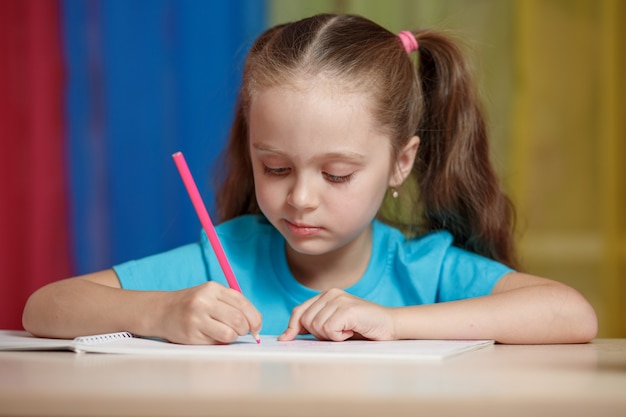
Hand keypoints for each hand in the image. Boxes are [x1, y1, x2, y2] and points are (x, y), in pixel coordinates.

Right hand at [157, 281, 261, 344]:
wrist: (162, 311)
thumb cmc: (193, 305)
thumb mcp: (211, 295)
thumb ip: (232, 304)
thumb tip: (256, 324)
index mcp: (213, 288)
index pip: (242, 303)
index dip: (255, 318)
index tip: (256, 327)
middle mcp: (204, 301)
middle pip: (238, 319)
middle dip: (245, 329)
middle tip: (241, 332)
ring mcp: (196, 318)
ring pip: (229, 334)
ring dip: (233, 337)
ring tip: (226, 333)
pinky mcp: (191, 334)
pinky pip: (216, 342)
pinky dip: (220, 342)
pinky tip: (212, 336)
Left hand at [278, 288, 395, 341]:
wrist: (390, 325)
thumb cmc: (362, 327)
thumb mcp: (334, 324)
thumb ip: (314, 324)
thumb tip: (288, 335)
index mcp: (326, 295)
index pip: (299, 311)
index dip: (292, 327)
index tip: (285, 340)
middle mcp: (331, 294)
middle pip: (306, 321)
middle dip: (319, 334)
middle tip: (339, 333)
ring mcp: (339, 300)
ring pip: (317, 327)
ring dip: (331, 336)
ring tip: (347, 330)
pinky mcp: (347, 309)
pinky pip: (329, 330)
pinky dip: (339, 337)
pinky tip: (352, 331)